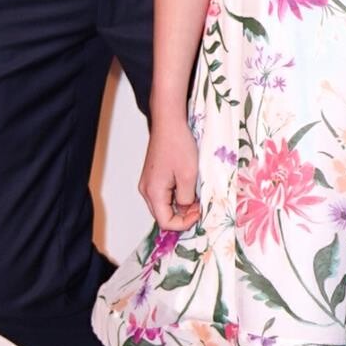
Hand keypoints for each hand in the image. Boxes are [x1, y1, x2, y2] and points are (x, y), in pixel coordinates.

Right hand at [141, 115, 201, 229]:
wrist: (169, 123)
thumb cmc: (178, 145)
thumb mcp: (188, 176)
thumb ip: (187, 198)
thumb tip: (186, 209)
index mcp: (153, 192)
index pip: (165, 222)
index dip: (183, 223)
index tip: (198, 213)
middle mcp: (147, 190)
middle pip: (163, 215)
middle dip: (183, 215)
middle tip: (199, 205)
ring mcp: (149, 183)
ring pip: (165, 205)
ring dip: (181, 205)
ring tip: (196, 195)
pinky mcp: (154, 176)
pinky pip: (165, 194)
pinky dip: (178, 195)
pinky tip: (189, 187)